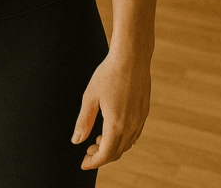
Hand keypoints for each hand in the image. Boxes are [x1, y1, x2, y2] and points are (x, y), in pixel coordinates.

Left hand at [71, 52, 150, 170]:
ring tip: (97, 139)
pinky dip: (123, 139)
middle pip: (116, 152)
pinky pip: (135, 134)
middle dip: (101, 155)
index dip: (93, 162)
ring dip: (112, 147)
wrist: (132, 57)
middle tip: (87, 150)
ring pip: (127, 145)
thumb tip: (76, 141)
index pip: (105, 154)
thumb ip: (83, 121)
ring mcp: (140, 119)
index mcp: (116, 124)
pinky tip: (114, 131)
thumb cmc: (108, 73)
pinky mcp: (144, 112)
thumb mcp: (90, 96)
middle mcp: (131, 126)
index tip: (83, 163)